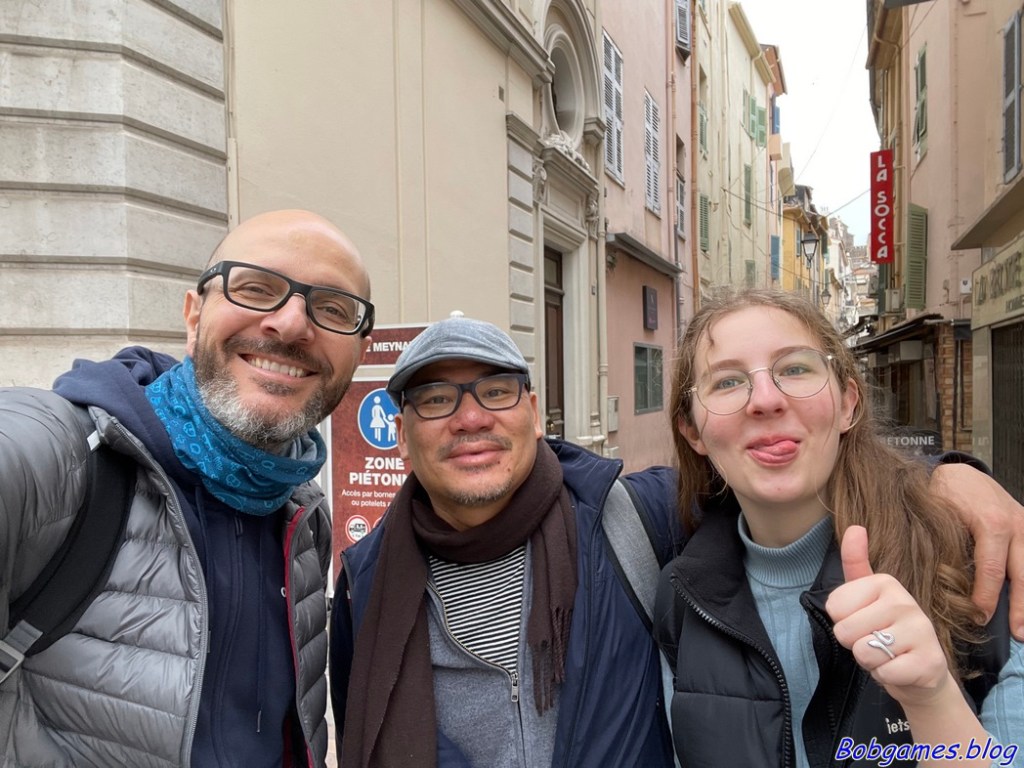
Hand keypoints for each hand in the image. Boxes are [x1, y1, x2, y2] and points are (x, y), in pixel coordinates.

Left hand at [826, 526, 955, 709]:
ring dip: (870, 661)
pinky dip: (885, 677)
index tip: (863, 621)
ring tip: (887, 654)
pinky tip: (900, 669)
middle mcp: (906, 602)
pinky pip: (883, 673)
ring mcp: (921, 632)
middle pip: (845, 631)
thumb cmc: (886, 631)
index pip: (834, 606)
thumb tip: (855, 527)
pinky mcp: (929, 663)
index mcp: (886, 582)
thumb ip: (855, 563)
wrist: (920, 673)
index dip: (842, 621)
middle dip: (854, 644)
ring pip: (863, 652)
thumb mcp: (866, 596)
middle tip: (876, 641)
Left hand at [930, 462, 1023, 638]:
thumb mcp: (940, 515)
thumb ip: (946, 546)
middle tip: (1019, 634)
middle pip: (1023, 574)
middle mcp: (1016, 526)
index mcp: (991, 524)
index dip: (986, 598)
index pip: (992, 570)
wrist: (962, 472)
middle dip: (1022, 607)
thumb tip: (942, 582)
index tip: (979, 618)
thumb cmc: (945, 493)